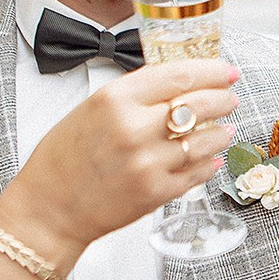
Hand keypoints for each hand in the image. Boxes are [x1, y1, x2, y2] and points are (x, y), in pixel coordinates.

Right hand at [0, 57, 240, 262]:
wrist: (48, 208)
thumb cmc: (64, 158)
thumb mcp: (92, 108)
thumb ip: (135, 93)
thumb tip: (177, 80)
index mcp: (115, 99)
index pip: (179, 75)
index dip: (211, 71)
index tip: (226, 71)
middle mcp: (134, 129)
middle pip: (200, 104)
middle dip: (223, 98)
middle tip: (230, 97)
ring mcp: (148, 163)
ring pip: (205, 140)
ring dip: (221, 132)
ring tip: (225, 129)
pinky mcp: (156, 192)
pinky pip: (197, 172)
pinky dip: (208, 162)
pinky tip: (210, 157)